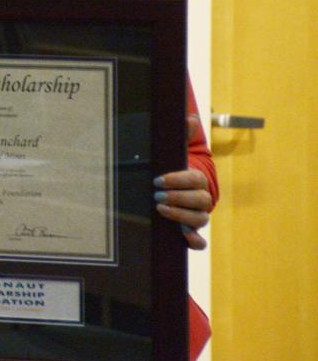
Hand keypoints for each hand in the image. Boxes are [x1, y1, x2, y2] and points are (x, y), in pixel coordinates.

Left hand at [156, 115, 212, 248]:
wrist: (173, 191)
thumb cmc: (172, 170)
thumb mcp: (174, 153)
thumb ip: (181, 137)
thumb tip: (191, 118)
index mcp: (198, 180)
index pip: (195, 180)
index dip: (178, 180)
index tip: (159, 180)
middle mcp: (202, 199)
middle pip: (200, 200)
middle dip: (178, 198)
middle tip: (157, 195)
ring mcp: (198, 216)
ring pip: (200, 219)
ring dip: (182, 216)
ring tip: (160, 209)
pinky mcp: (192, 232)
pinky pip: (200, 241)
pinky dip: (195, 242)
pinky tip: (185, 239)